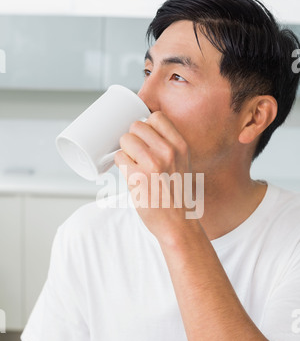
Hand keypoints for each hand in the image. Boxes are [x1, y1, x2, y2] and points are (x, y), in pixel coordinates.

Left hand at [114, 111, 195, 242]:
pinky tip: (129, 173)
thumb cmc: (177, 195)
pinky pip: (119, 157)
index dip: (146, 125)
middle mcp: (168, 152)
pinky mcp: (138, 178)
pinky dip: (120, 164)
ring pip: (125, 139)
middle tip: (136, 154)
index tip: (145, 137)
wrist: (178, 223)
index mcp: (180, 146)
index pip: (157, 117)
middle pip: (137, 126)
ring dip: (124, 151)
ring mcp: (152, 164)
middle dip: (132, 138)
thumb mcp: (183, 164)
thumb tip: (141, 132)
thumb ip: (169, 148)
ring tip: (133, 164)